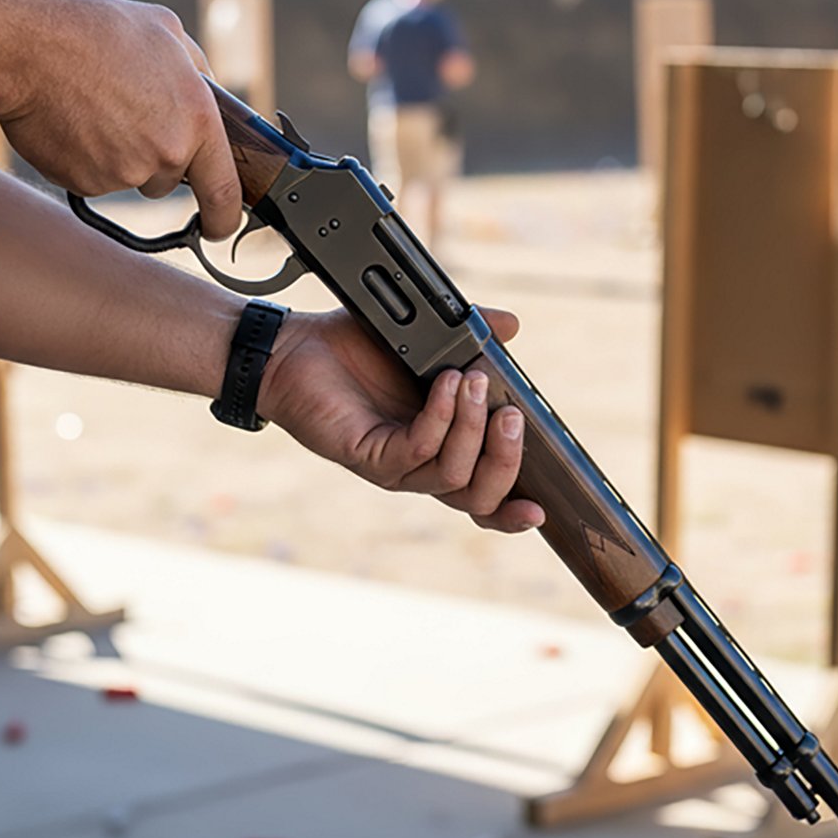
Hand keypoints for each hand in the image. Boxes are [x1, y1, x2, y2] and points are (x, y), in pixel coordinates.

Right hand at [0, 0, 243, 240]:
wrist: (25, 48)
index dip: (225, 217)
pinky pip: (93, 179)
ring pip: (130, 178)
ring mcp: (123, 174)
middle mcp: (165, 155)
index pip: (225, 191)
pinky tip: (72, 120)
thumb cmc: (96, 30)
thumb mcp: (167, 31)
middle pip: (169, 179)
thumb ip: (198, 70)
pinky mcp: (84, 183)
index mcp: (196, 120)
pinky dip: (85, 158)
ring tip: (95, 107)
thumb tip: (211, 93)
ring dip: (119, 155)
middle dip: (155, 157)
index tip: (220, 226)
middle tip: (126, 111)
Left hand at [258, 307, 544, 532]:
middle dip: (505, 460)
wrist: (293, 348)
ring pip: (453, 476)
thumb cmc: (355, 346)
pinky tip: (446, 384)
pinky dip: (440, 417)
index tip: (544, 507)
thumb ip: (470, 334)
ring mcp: (394, 466)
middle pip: (478, 497)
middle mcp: (419, 465)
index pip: (483, 495)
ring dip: (473, 428)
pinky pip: (417, 450)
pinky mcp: (368, 456)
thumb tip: (511, 327)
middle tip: (512, 416)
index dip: (512, 511)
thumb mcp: (424, 337)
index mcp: (440, 447)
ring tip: (474, 381)